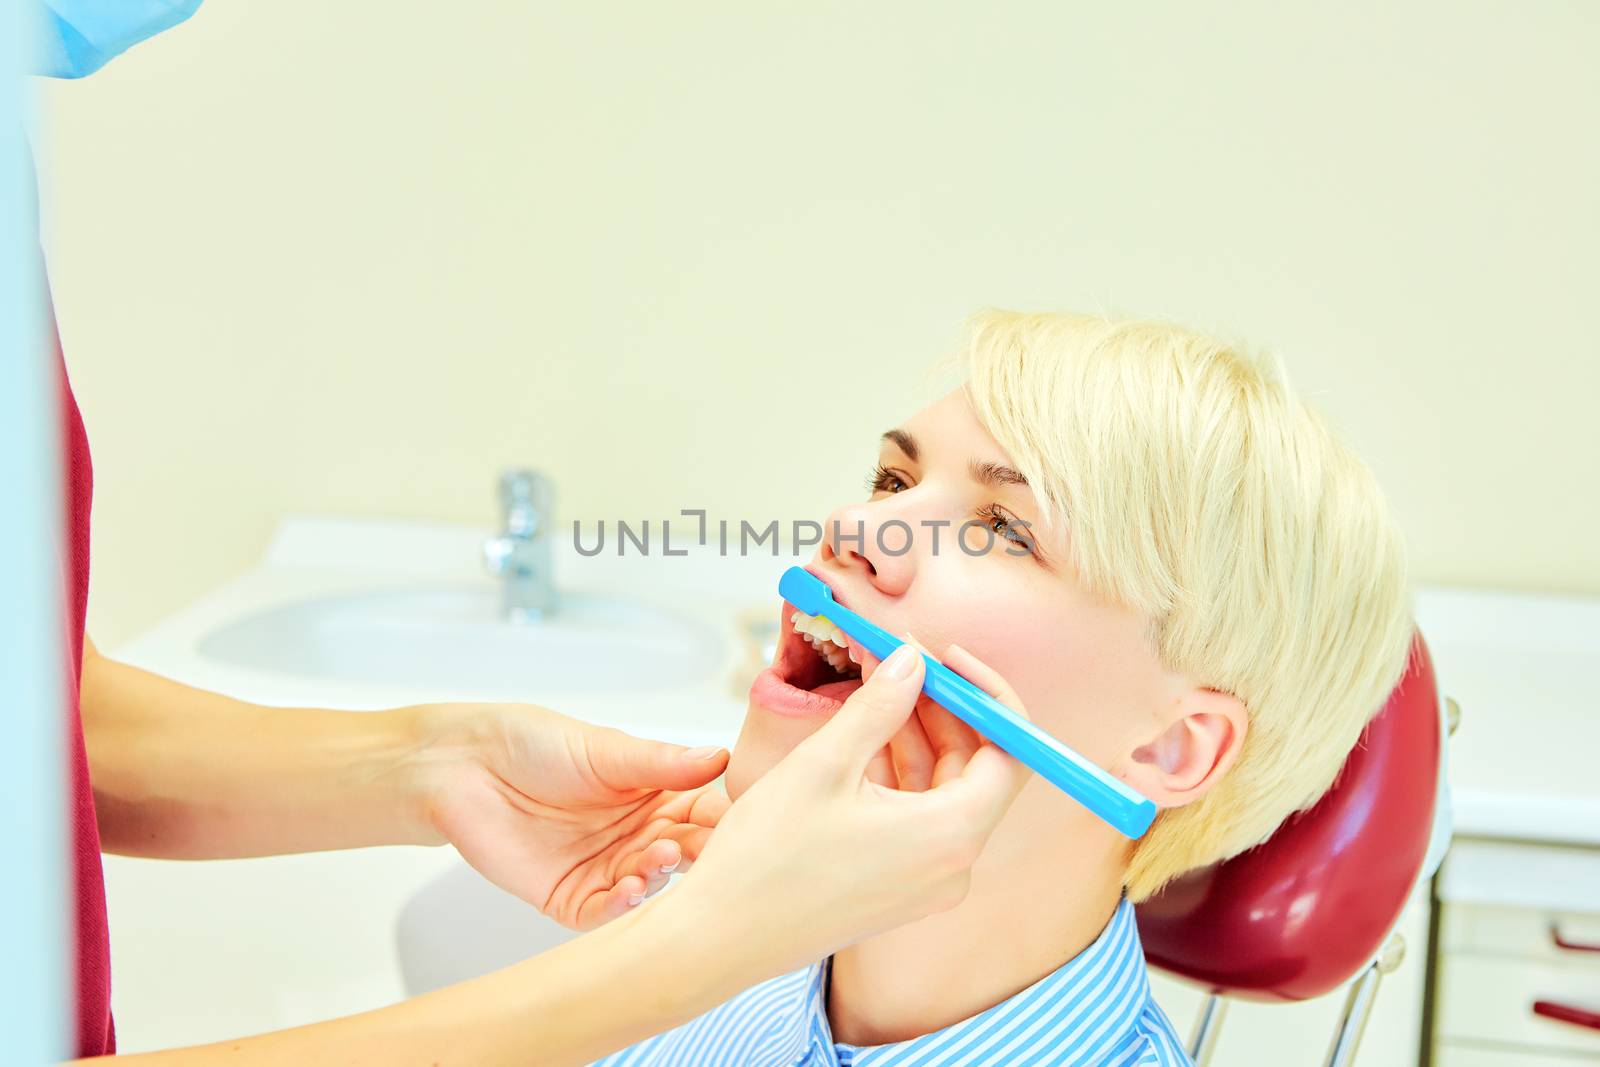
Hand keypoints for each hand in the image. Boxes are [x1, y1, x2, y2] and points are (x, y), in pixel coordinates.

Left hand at [397, 703, 730, 929]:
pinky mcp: (571, 897)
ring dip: (660, 876)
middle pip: (684, 852)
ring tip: (659, 857)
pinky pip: (605, 914)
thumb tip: (720, 759)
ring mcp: (605, 867)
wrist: (463, 768)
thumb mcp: (605, 748)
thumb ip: (661, 762)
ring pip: (651, 885)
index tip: (741, 820)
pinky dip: (623, 908)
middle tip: (707, 848)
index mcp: (653, 794)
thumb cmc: (532, 744)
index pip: (702, 810)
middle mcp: (635, 834)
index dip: (721, 817)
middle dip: (699, 852)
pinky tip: (631, 890)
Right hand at [656, 642, 1031, 979]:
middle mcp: (953, 866)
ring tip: (877, 688)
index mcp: (950, 836)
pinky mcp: (901, 888)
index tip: (945, 658)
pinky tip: (864, 738)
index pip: (1010, 752)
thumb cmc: (767, 857)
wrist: (721, 937)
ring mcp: (928, 882)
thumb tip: (913, 659)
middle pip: (979, 768)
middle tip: (902, 662)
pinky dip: (901, 773)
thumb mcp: (825, 764)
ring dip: (918, 736)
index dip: (985, 696)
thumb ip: (880, 706)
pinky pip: (920, 818)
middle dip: (945, 709)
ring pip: (945, 790)